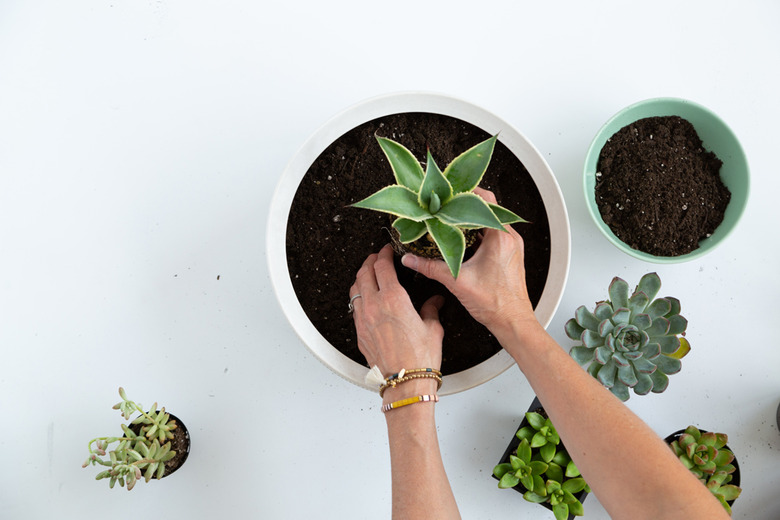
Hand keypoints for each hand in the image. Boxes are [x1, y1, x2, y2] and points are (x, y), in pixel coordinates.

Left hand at [349, 244, 444, 376]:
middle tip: (376, 258)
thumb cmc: (419, 359)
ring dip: (361, 277)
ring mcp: (363, 319)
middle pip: (364, 272)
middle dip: (370, 261)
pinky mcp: (359, 333)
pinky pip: (354, 307)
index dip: (384, 254)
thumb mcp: (432, 328)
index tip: (387, 250)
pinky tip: (365, 298)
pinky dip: (358, 296)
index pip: (382, 266)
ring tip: (368, 274)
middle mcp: (374, 306)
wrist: (405, 382)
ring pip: (355, 288)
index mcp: (393, 299)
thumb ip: (431, 309)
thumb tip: (435, 302)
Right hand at [400, 188, 537, 337]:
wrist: (512, 322)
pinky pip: (493, 235)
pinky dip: (477, 233)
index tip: (450, 192)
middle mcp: (509, 238)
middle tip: (445, 206)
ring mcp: (511, 246)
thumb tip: (410, 259)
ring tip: (450, 221)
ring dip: (471, 221)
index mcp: (501, 238)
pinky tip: (462, 240)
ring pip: (489, 223)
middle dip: (464, 206)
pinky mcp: (509, 255)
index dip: (467, 192)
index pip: (486, 200)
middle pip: (486, 210)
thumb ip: (430, 267)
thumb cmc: (495, 304)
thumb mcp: (457, 281)